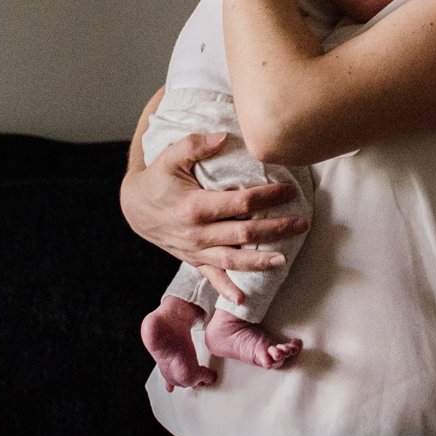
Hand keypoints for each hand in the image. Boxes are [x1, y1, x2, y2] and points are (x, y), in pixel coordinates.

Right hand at [119, 131, 308, 301]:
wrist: (134, 208)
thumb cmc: (158, 179)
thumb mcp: (170, 156)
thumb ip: (196, 144)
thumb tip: (224, 136)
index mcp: (195, 206)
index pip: (240, 202)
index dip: (267, 197)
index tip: (289, 191)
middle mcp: (197, 233)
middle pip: (243, 232)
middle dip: (275, 229)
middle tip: (301, 223)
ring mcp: (195, 250)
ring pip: (232, 259)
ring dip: (259, 261)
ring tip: (283, 260)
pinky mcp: (193, 260)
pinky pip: (212, 277)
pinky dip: (226, 289)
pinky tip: (243, 300)